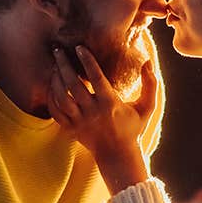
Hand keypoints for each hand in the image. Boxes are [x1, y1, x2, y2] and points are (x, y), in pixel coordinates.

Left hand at [47, 45, 154, 193]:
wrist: (117, 155)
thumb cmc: (133, 128)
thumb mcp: (147, 107)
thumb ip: (150, 85)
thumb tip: (148, 62)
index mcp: (110, 104)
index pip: (96, 77)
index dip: (87, 60)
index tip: (79, 47)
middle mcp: (92, 112)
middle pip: (73, 84)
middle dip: (64, 65)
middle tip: (58, 50)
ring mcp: (79, 121)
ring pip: (61, 97)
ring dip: (55, 80)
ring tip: (54, 66)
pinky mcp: (70, 129)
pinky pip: (55, 112)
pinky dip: (51, 98)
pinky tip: (51, 85)